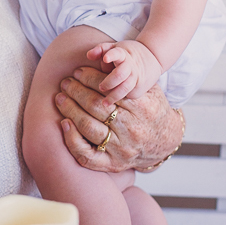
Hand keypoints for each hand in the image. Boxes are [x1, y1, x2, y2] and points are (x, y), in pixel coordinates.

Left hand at [56, 68, 182, 172]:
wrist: (165, 142)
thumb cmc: (152, 109)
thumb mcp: (150, 90)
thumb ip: (130, 78)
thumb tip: (103, 60)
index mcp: (142, 108)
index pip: (109, 89)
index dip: (89, 78)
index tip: (77, 71)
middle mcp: (131, 129)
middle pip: (95, 106)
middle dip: (76, 91)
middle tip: (65, 83)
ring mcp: (121, 148)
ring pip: (88, 127)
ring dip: (70, 110)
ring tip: (60, 98)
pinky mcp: (112, 164)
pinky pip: (87, 155)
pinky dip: (72, 139)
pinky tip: (64, 123)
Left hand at [87, 39, 162, 101]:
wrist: (151, 58)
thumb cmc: (124, 54)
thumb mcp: (114, 48)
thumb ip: (100, 50)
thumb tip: (89, 55)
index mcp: (123, 54)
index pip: (117, 53)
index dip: (111, 55)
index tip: (105, 58)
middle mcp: (130, 66)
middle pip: (121, 74)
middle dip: (110, 81)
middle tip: (100, 87)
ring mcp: (136, 78)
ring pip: (125, 88)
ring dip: (114, 96)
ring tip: (104, 103)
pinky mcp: (138, 89)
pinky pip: (127, 96)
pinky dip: (119, 101)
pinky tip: (112, 107)